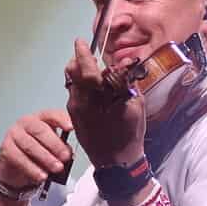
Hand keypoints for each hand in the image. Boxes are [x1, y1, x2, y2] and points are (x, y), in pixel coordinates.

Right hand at [0, 109, 73, 195]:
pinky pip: (20, 158)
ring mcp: (14, 134)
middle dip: (55, 145)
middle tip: (65, 157)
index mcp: (41, 118)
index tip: (71, 128)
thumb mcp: (52, 147)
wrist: (15, 166)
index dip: (62, 120)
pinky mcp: (6, 148)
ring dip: (45, 158)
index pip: (52, 115)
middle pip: (40, 130)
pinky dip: (32, 169)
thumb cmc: (36, 152)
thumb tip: (68, 153)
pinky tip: (41, 176)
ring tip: (57, 168)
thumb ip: (61, 147)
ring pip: (30, 145)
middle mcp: (26, 123)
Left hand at [64, 39, 143, 168]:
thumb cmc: (129, 135)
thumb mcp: (135, 106)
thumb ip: (126, 83)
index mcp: (96, 98)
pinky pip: (73, 93)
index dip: (83, 54)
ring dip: (79, 73)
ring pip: (71, 82)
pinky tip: (92, 89)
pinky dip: (80, 85)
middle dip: (79, 61)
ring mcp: (74, 109)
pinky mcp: (73, 116)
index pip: (85, 69)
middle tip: (88, 56)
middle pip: (72, 73)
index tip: (81, 41)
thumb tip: (121, 66)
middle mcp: (80, 101)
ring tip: (91, 71)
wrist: (116, 163)